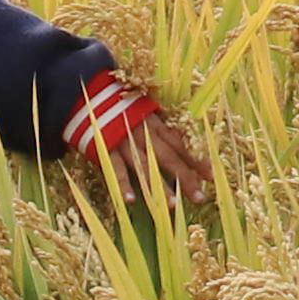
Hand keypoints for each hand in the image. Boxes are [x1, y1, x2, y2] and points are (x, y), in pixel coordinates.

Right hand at [69, 94, 213, 218]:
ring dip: (159, 187)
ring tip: (172, 206)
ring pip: (146, 167)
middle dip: (185, 178)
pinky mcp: (105, 148)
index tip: (211, 177)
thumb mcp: (144, 109)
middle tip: (200, 198)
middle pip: (169, 158)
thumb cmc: (119, 104)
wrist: (86, 93)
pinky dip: (123, 184)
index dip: (196, 160)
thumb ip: (159, 124)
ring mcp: (124, 142)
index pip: (180, 144)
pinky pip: (116, 169)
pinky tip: (131, 201)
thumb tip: (179, 137)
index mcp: (155, 123)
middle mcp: (144, 133)